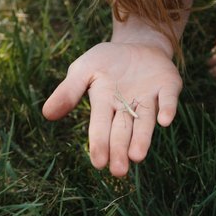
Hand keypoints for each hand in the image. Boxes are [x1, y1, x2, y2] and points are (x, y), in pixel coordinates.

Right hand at [42, 42, 181, 176]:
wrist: (139, 44)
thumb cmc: (108, 62)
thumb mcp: (83, 69)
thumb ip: (68, 91)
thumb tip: (46, 114)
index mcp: (104, 105)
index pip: (100, 127)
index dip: (99, 144)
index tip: (98, 163)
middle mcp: (127, 108)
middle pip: (123, 130)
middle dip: (120, 150)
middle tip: (119, 171)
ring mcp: (149, 99)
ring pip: (145, 123)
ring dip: (142, 139)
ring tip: (137, 156)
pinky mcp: (168, 87)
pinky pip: (168, 99)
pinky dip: (167, 110)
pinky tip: (164, 121)